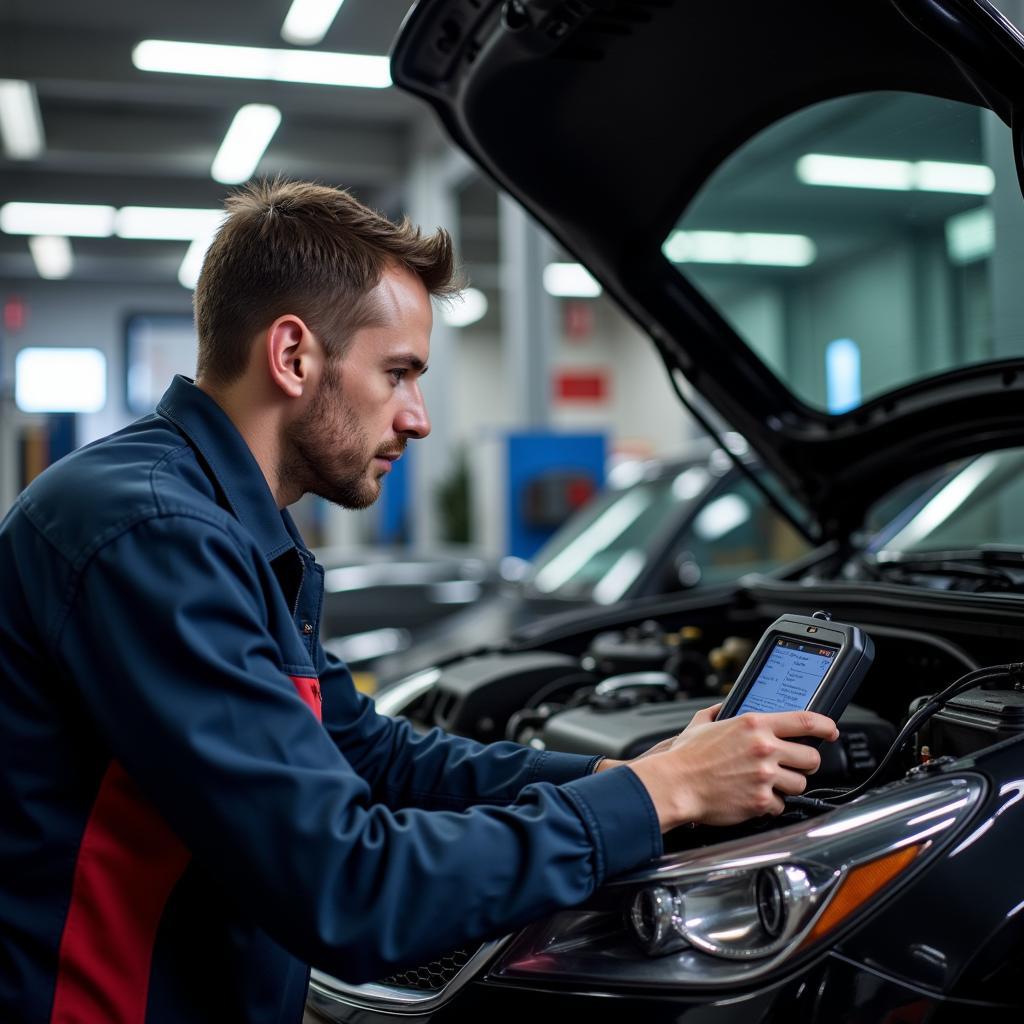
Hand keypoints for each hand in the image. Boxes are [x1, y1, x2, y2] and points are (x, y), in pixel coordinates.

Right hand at [625, 705, 838, 830]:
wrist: (675, 785)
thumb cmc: (685, 757)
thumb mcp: (700, 724)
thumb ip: (715, 713)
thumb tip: (720, 708)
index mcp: (754, 724)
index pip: (804, 720)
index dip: (825, 726)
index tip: (832, 731)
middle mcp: (764, 748)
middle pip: (811, 757)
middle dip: (804, 763)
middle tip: (792, 766)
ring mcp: (765, 776)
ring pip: (799, 783)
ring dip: (787, 786)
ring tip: (767, 784)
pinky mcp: (761, 801)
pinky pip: (780, 805)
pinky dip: (770, 804)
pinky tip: (753, 798)